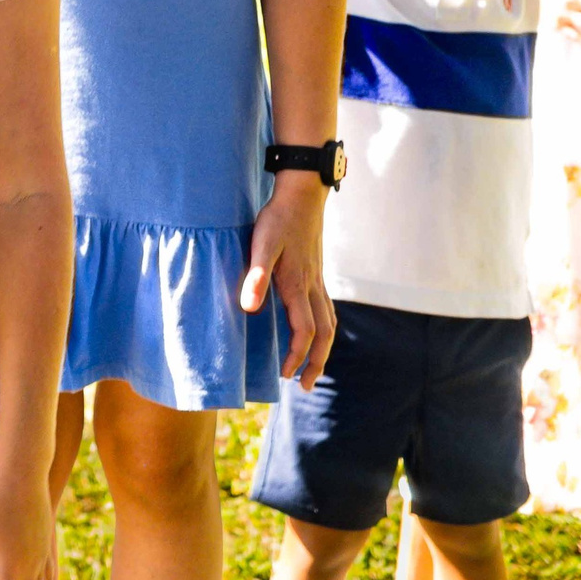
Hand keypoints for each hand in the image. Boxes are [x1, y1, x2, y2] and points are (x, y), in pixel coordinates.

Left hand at [242, 172, 335, 388]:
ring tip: (313, 366)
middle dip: (317, 362)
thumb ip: (256, 277)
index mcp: (298, 286)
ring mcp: (318, 280)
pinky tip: (315, 330)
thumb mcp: (260, 245)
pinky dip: (325, 328)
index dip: (297, 356)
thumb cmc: (277, 219)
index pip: (305, 332)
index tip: (286, 375)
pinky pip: (327, 308)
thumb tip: (250, 309)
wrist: (301, 194)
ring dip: (323, 348)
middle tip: (306, 385)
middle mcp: (313, 287)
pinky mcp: (317, 272)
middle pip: (325, 334)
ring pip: (330, 322)